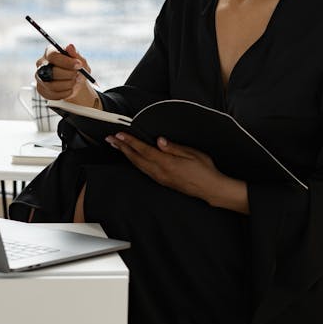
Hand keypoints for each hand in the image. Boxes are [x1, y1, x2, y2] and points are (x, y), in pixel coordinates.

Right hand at [35, 43, 98, 107]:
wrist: (75, 81)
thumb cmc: (76, 68)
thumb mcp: (80, 60)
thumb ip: (75, 55)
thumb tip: (70, 47)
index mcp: (50, 52)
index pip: (53, 56)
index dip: (66, 62)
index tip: (79, 65)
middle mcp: (42, 64)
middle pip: (51, 71)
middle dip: (68, 75)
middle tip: (78, 76)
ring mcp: (39, 78)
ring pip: (51, 85)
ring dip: (67, 85)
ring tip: (75, 82)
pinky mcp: (41, 90)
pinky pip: (52, 94)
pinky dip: (64, 93)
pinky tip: (70, 89)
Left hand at [107, 133, 248, 213]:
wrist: (211, 189)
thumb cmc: (205, 169)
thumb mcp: (192, 154)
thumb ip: (174, 148)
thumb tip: (160, 141)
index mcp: (167, 163)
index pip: (144, 150)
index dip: (130, 142)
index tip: (120, 134)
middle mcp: (161, 172)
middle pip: (136, 159)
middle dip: (122, 148)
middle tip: (110, 139)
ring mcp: (161, 178)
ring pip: (138, 165)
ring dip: (127, 155)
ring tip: (117, 146)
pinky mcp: (163, 181)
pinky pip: (144, 171)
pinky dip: (135, 162)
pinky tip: (133, 158)